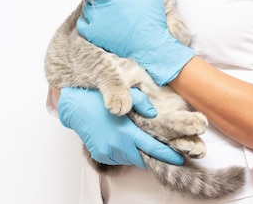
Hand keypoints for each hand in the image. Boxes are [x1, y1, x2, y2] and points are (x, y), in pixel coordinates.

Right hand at [58, 87, 182, 167]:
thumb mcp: (123, 94)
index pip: (153, 148)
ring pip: (130, 159)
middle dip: (151, 154)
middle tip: (155, 145)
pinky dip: (122, 152)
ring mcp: (106, 152)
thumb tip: (154, 114)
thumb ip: (141, 102)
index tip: (178, 158)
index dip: (168, 155)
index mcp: (126, 131)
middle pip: (142, 158)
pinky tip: (119, 140)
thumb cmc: (98, 99)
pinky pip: (117, 158)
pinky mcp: (99, 155)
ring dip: (135, 152)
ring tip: (132, 138)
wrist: (73, 106)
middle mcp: (116, 146)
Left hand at [76, 0, 193, 84]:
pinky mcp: (94, 35)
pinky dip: (84, 22)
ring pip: (85, 9)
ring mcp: (96, 22)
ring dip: (91, 8)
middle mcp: (103, 9)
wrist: (150, 47)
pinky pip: (81, 25)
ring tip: (101, 9)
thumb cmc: (152, 23)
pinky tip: (93, 21)